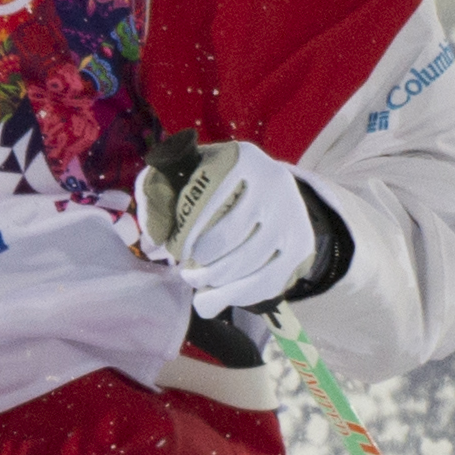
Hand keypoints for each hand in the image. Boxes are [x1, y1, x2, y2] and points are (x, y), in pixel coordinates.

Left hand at [132, 132, 332, 317]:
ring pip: (247, 262)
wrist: (270, 193)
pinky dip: (239, 294)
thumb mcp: (185, 177)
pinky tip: (219, 295)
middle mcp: (274, 182)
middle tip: (186, 271)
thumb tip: (153, 242)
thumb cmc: (214, 186)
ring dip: (216, 281)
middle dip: (199, 263)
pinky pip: (268, 281)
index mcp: (242, 158)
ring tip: (198, 281)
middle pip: (228, 235)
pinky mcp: (301, 244)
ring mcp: (292, 214)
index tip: (174, 250)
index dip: (185, 234)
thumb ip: (159, 198)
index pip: (207, 201)